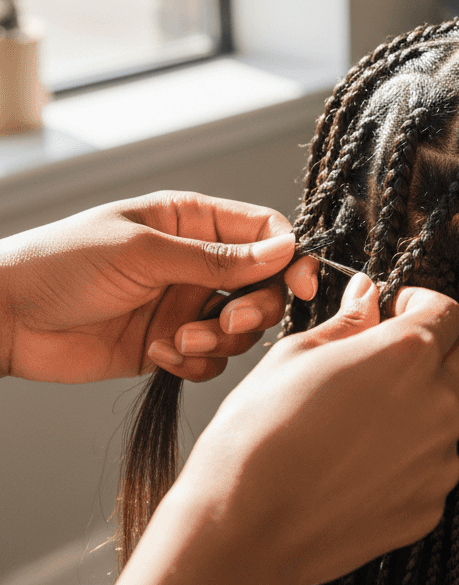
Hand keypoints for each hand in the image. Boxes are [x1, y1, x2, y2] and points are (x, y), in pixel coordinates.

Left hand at [0, 191, 319, 382]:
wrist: (5, 318)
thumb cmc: (64, 263)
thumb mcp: (145, 252)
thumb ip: (217, 258)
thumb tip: (284, 249)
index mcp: (194, 222)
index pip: (265, 231)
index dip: (291, 256)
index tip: (303, 284)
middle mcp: (198, 262)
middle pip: (263, 284)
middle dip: (256, 307)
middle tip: (229, 322)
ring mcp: (185, 303)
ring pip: (241, 327)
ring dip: (220, 339)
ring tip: (178, 339)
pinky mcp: (169, 344)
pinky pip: (210, 358)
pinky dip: (196, 362)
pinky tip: (160, 355)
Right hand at [119, 274, 458, 584]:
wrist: (241, 531)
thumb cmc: (258, 437)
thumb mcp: (297, 355)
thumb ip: (349, 322)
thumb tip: (368, 296)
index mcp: (409, 353)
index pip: (447, 311)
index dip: (420, 304)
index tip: (395, 311)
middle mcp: (439, 403)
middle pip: (455, 361)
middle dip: (425, 353)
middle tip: (375, 364)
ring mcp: (439, 460)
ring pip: (447, 414)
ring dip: (419, 405)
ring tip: (359, 420)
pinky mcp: (430, 505)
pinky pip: (432, 464)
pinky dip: (409, 456)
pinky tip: (360, 462)